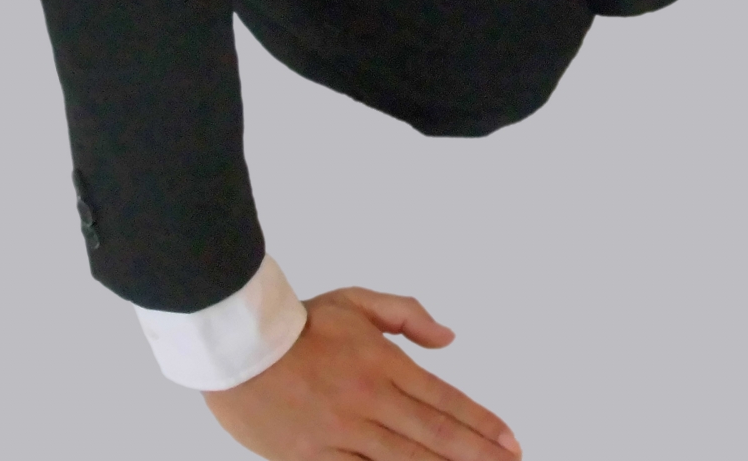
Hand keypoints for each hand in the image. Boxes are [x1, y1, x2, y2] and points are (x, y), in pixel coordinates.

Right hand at [204, 286, 522, 460]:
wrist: (237, 346)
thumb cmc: (298, 323)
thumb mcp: (356, 301)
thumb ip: (407, 315)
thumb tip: (448, 337)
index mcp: (382, 363)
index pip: (444, 399)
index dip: (481, 422)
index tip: (510, 439)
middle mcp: (368, 401)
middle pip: (434, 436)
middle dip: (477, 454)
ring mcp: (341, 433)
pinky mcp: (313, 457)